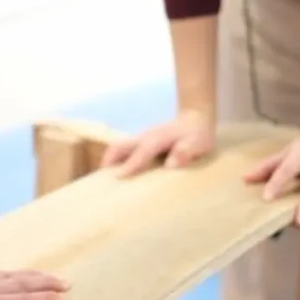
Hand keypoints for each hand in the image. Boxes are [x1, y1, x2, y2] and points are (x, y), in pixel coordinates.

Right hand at [101, 110, 215, 176]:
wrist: (195, 118)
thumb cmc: (198, 135)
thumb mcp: (198, 143)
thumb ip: (186, 152)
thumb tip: (170, 164)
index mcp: (158, 139)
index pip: (141, 153)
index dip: (129, 165)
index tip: (117, 176)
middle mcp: (145, 137)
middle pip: (120, 145)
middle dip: (109, 160)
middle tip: (100, 180)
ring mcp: (142, 138)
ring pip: (120, 146)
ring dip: (110, 161)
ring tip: (104, 181)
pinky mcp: (141, 142)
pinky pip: (125, 149)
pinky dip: (117, 160)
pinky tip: (117, 174)